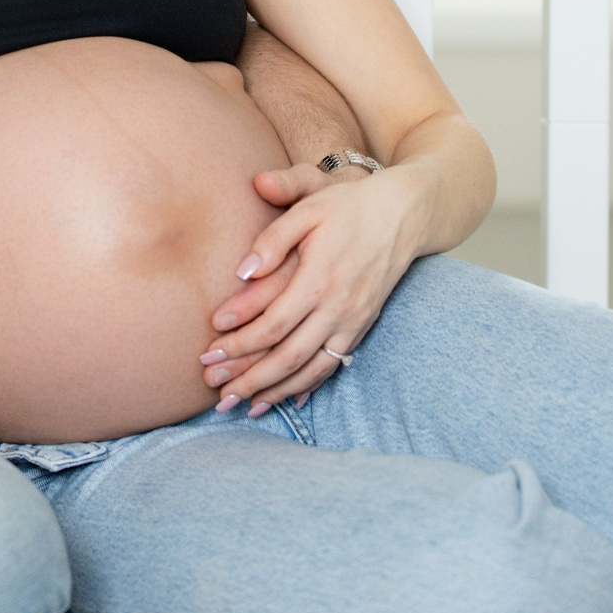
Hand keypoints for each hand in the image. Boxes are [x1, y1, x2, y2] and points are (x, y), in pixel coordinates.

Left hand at [199, 163, 423, 415]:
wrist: (403, 215)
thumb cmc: (348, 206)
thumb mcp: (309, 207)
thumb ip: (273, 239)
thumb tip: (242, 272)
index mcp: (319, 279)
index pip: (273, 323)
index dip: (240, 340)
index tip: (209, 349)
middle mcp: (337, 308)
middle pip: (288, 355)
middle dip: (250, 378)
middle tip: (216, 393)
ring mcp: (352, 321)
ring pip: (311, 369)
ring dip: (276, 391)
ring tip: (244, 406)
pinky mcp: (362, 327)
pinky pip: (332, 366)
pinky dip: (307, 386)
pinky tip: (287, 400)